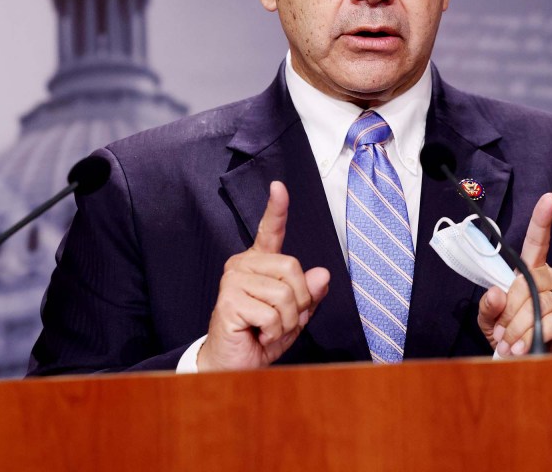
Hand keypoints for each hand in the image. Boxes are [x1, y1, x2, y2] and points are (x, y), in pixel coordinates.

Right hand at [197, 181, 329, 370]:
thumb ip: (309, 294)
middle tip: (281, 320)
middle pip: (292, 267)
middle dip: (299, 301)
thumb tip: (322, 274)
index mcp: (259, 263)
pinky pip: (272, 313)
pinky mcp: (229, 299)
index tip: (279, 186)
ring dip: (286, 321)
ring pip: (284, 293)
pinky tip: (257, 334)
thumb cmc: (262, 336)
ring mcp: (233, 280)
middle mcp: (242, 264)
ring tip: (267, 329)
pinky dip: (273, 331)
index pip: (270, 231)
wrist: (234, 365)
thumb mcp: (295, 315)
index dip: (277, 208)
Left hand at [477, 193, 551, 356]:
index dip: (543, 219)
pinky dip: (536, 334)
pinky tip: (526, 347)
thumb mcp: (491, 321)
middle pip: (528, 281)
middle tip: (502, 333)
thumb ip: (489, 306)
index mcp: (533, 272)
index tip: (549, 198)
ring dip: (520, 326)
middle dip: (510, 310)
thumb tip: (497, 292)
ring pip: (539, 302)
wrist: (533, 366)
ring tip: (512, 345)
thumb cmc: (514, 337)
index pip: (538, 241)